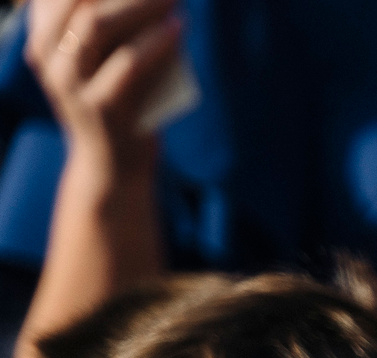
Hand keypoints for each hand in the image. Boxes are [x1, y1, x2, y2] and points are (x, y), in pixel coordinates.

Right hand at [24, 0, 181, 168]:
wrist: (114, 166)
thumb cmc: (118, 102)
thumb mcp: (105, 60)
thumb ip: (112, 25)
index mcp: (44, 39)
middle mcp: (48, 57)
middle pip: (78, 2)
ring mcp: (69, 84)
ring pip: (96, 26)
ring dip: (137, 5)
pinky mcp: (100, 108)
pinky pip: (127, 65)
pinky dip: (154, 42)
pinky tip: (177, 26)